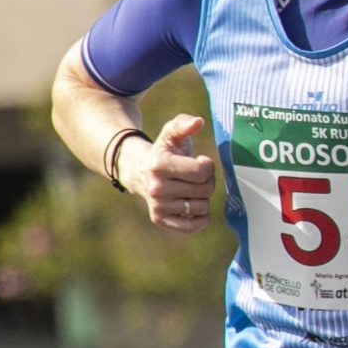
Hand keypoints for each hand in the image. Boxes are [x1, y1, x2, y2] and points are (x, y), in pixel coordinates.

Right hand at [123, 114, 216, 234]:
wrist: (139, 171)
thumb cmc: (164, 151)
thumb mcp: (171, 134)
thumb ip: (184, 124)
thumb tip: (198, 122)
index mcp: (160, 164)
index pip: (202, 171)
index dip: (208, 166)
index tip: (200, 161)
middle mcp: (156, 187)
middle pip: (205, 189)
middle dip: (207, 181)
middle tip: (196, 176)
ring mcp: (157, 205)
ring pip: (202, 207)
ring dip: (203, 197)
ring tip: (190, 187)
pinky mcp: (159, 219)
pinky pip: (193, 226)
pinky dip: (201, 217)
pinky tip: (194, 205)